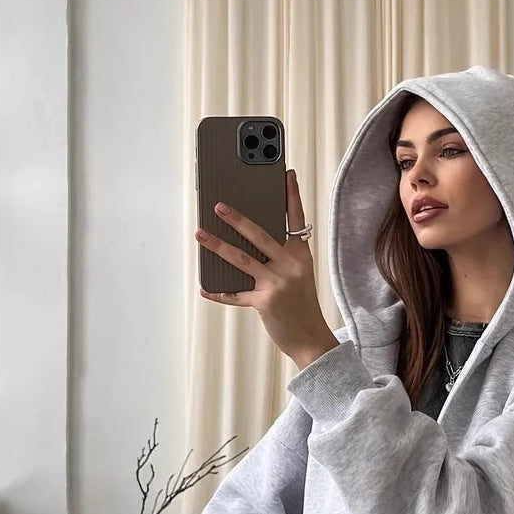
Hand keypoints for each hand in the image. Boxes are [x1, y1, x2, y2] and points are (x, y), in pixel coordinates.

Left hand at [196, 169, 338, 367]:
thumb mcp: (300, 276)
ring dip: (218, 246)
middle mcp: (290, 266)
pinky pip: (236, 294)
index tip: (287, 174)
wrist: (312, 339)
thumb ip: (281, 257)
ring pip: (242, 259)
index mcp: (300, 256)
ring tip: (200, 234)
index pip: (296, 219)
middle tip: (218, 206)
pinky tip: (205, 288)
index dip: (291, 196)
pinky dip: (220, 292)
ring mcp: (277, 283)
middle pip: (260, 235)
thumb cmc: (302, 306)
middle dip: (237, 219)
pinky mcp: (265, 302)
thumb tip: (250, 243)